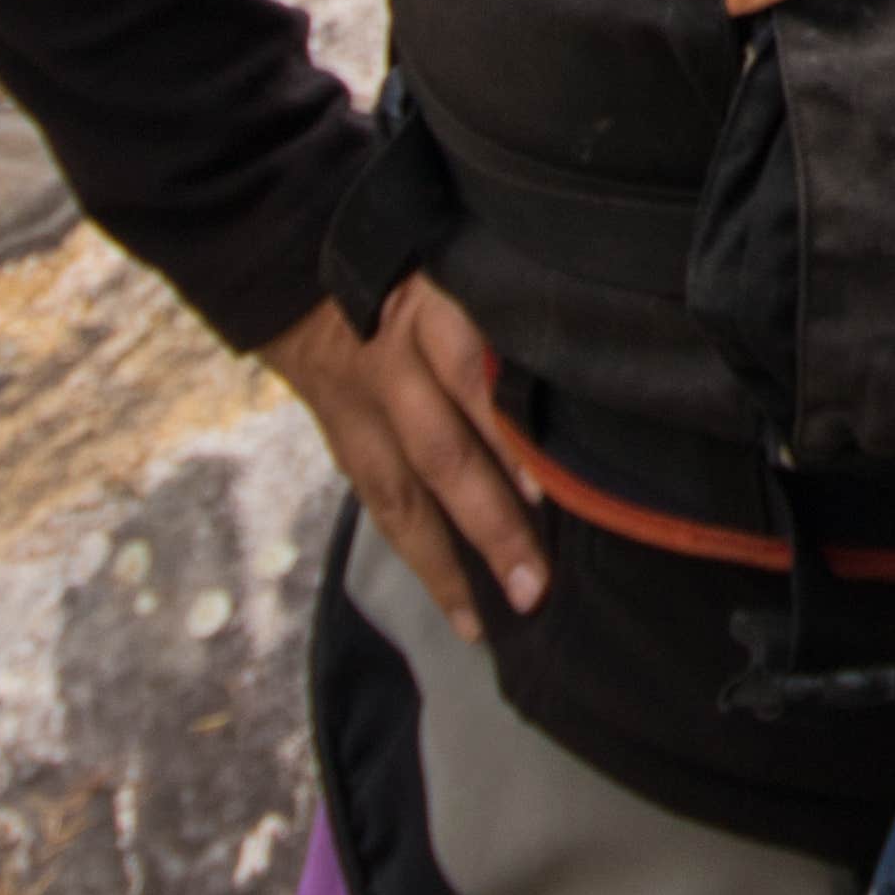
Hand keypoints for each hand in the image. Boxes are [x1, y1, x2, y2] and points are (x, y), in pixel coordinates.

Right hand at [266, 277, 548, 633]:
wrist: (308, 289)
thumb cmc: (423, 283)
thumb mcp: (463, 276)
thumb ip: (509, 325)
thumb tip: (585, 388)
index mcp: (432, 317)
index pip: (469, 372)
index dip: (503, 430)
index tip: (546, 484)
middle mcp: (394, 372)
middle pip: (441, 451)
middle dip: (489, 521)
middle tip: (533, 581)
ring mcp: (363, 417)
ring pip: (404, 498)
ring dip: (450, 565)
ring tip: (491, 617)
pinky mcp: (347, 453)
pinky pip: (385, 514)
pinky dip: (426, 564)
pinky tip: (461, 608)